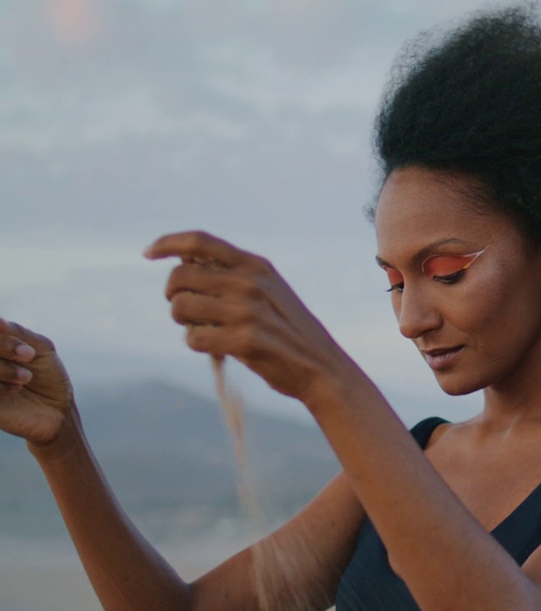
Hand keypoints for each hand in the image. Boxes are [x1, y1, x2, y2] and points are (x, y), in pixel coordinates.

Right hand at [0, 319, 73, 444]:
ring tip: (25, 378)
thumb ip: (17, 333)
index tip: (29, 351)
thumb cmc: (48, 377)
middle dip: (5, 346)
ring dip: (3, 369)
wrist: (56, 411)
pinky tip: (14, 391)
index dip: (4, 339)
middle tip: (29, 356)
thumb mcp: (40, 348)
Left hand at [145, 231, 355, 403]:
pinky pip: (193, 338)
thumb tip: (182, 267)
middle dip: (172, 295)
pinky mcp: (244, 341)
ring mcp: (247, 311)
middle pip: (180, 276)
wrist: (322, 368)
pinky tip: (216, 348)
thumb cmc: (288, 331)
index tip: (148, 253)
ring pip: (181, 307)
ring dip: (183, 322)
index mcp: (256, 265)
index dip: (167, 243)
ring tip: (203, 330)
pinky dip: (197, 344)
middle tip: (185, 310)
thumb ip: (234, 276)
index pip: (199, 242)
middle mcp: (250, 283)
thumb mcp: (269, 291)